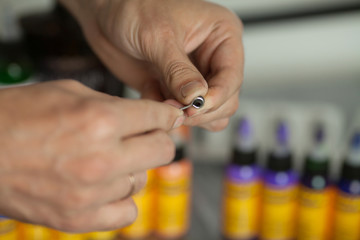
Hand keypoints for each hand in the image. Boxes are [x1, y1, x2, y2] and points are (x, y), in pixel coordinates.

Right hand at [0, 80, 183, 231]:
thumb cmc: (19, 116)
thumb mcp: (69, 92)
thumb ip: (115, 104)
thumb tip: (150, 114)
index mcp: (100, 121)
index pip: (159, 117)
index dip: (168, 114)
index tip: (171, 116)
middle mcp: (101, 159)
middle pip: (162, 151)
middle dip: (157, 138)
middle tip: (143, 135)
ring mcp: (91, 194)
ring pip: (142, 180)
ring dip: (132, 168)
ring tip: (108, 159)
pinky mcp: (78, 219)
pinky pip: (126, 212)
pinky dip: (121, 198)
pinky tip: (105, 185)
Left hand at [61, 0, 243, 130]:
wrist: (106, 17)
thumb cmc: (134, 9)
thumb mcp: (158, 37)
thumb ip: (178, 70)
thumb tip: (196, 97)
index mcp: (221, 36)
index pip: (232, 76)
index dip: (218, 96)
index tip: (196, 107)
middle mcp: (212, 58)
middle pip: (226, 99)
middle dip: (201, 109)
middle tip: (177, 109)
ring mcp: (195, 76)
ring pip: (207, 111)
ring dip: (186, 115)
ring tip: (163, 102)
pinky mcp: (176, 89)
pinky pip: (182, 113)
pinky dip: (167, 113)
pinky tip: (152, 94)